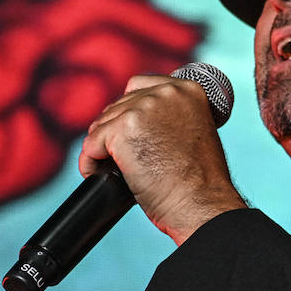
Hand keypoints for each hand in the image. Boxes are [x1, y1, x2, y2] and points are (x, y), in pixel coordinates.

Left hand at [79, 74, 246, 244]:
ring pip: (102, 125)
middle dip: (114, 133)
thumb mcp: (194, 133)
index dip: (129, 111)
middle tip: (123, 161)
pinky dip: (90, 162)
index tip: (131, 135)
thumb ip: (171, 117)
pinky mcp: (122, 129)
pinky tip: (98, 175)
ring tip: (114, 171)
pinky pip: (91, 144)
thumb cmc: (200, 182)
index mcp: (188, 90)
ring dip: (102, 149)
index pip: (139, 85)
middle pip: (118, 106)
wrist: (200, 204)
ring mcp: (143, 108)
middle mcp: (166, 92)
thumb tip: (138, 123)